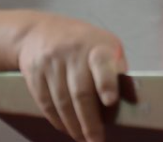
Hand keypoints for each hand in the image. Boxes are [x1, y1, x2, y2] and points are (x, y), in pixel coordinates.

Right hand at [17, 13, 127, 141]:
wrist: (38, 31)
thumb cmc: (82, 42)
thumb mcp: (104, 44)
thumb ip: (114, 68)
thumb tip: (128, 98)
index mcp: (96, 46)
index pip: (102, 64)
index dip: (106, 83)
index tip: (111, 101)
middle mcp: (73, 52)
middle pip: (80, 92)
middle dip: (90, 121)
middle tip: (96, 140)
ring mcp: (51, 63)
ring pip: (62, 102)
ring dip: (73, 125)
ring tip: (82, 138)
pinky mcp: (34, 73)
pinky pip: (46, 103)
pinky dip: (57, 120)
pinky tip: (66, 129)